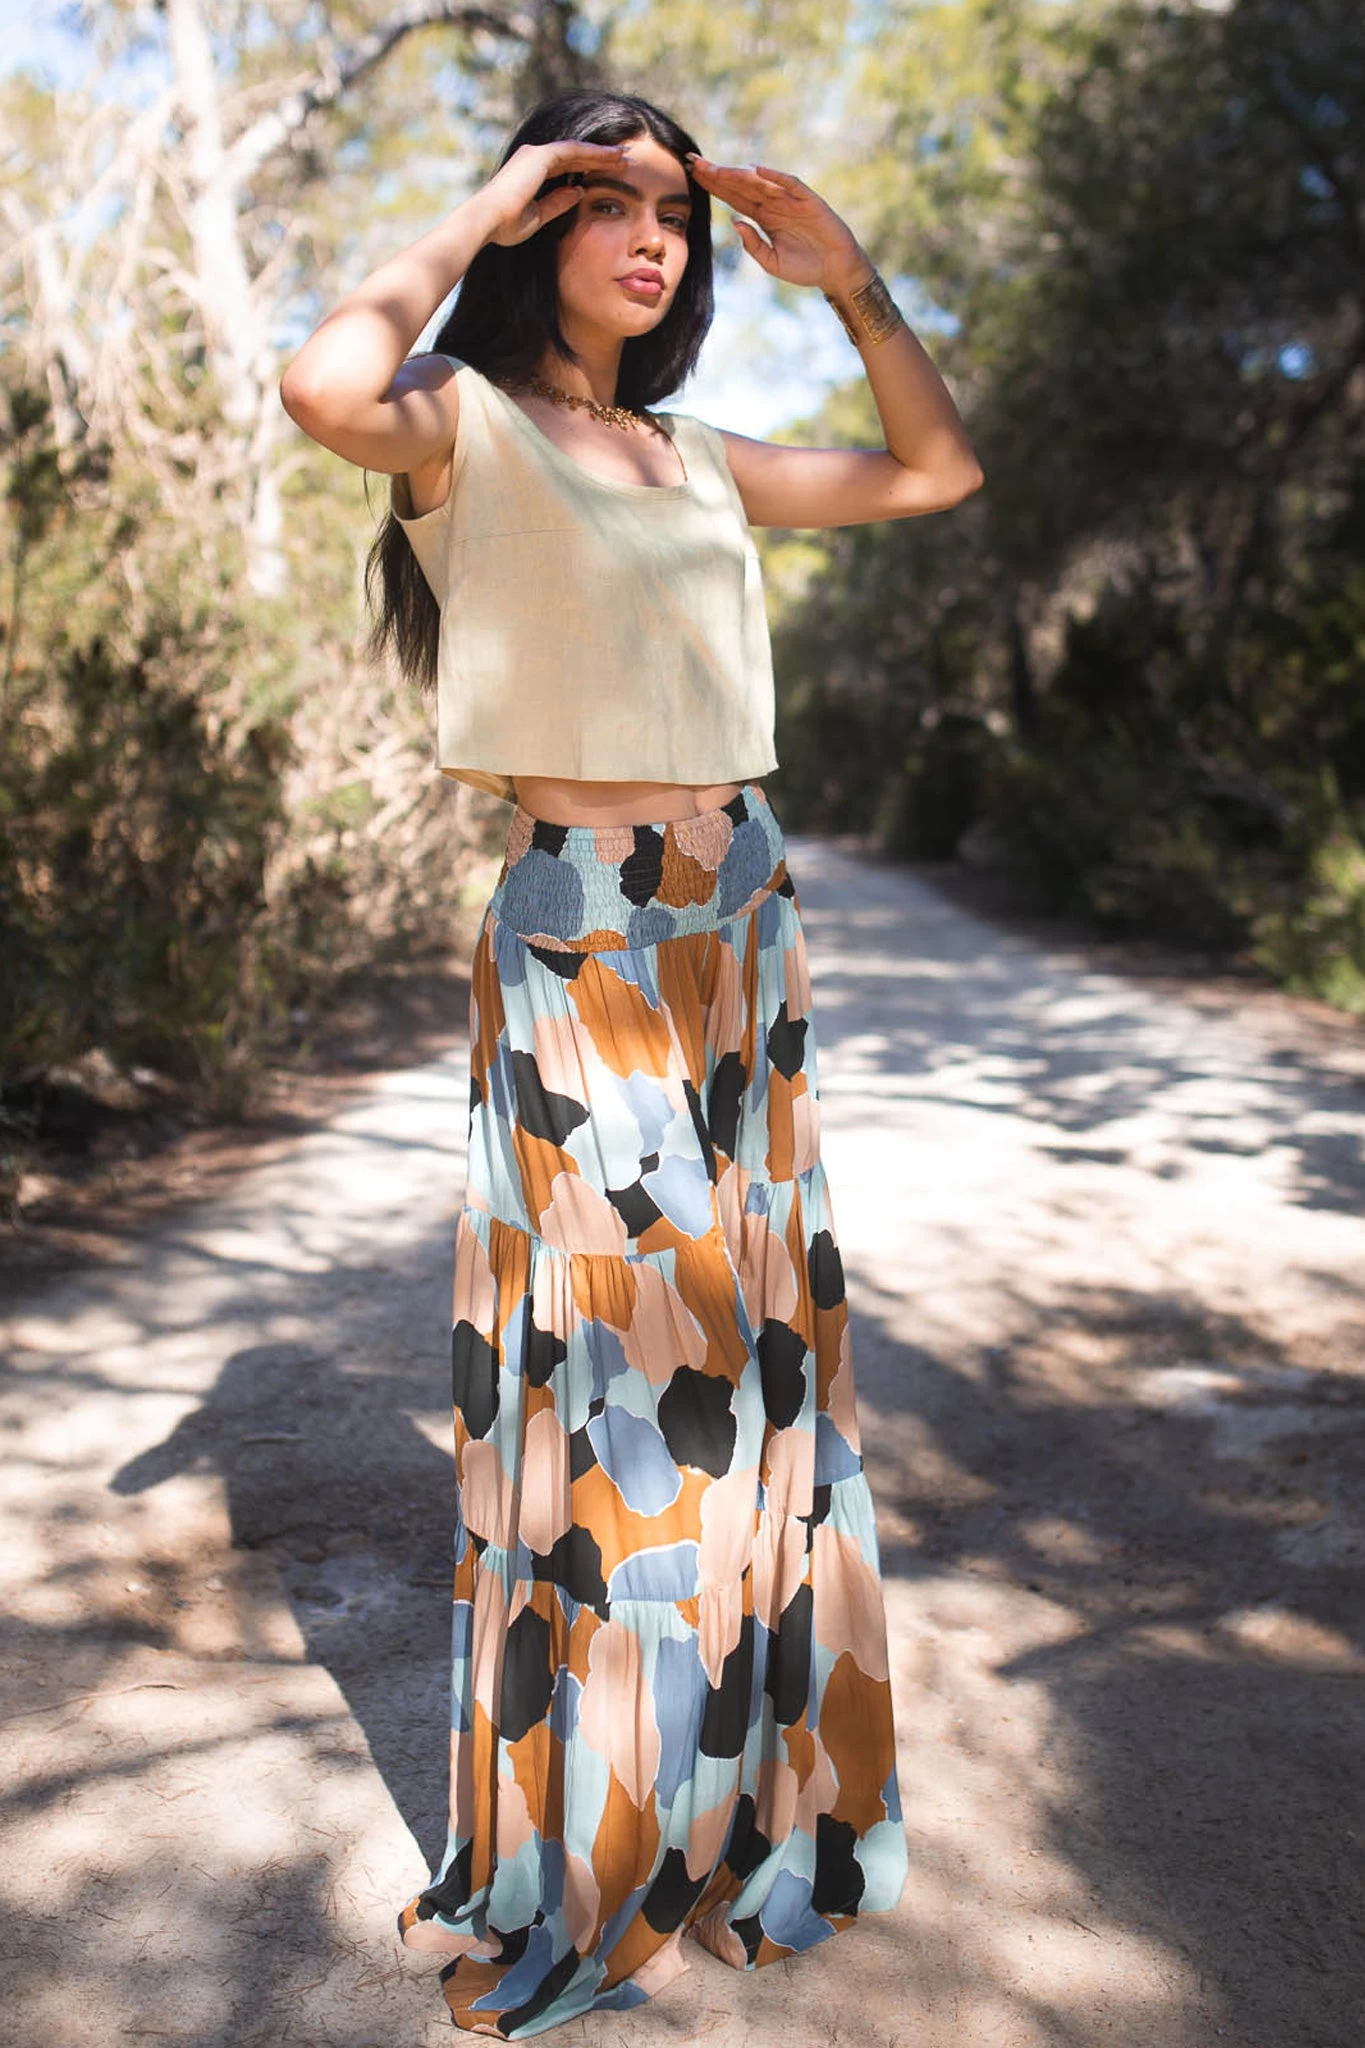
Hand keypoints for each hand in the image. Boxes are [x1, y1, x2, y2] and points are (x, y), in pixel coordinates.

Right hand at [480, 139, 630, 248]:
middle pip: (574, 155)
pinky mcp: (540, 156)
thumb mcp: (538, 217)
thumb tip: (579, 192)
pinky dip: (594, 153)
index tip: (610, 175)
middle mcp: (533, 158)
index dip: (589, 170)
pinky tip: (612, 158)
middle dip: (599, 158)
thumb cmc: (505, 226)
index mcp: (531, 173)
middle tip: (623, 160)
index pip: (566, 167)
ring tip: (624, 156)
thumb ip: (558, 203)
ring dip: (601, 153)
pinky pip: (574, 151)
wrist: (487, 221)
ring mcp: (536, 154)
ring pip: (577, 150)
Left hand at [684, 156, 871, 292]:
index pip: (733, 196)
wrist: (835, 271)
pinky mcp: (808, 201)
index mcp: (763, 217)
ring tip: (716, 168)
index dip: (714, 185)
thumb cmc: (805, 268)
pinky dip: (776, 177)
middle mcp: (774, 204)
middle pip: (741, 184)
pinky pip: (790, 184)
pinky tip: (757, 170)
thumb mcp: (771, 262)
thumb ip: (753, 244)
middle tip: (693, 161)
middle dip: (718, 174)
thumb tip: (734, 222)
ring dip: (738, 174)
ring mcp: (791, 200)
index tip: (692, 174)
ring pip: (760, 182)